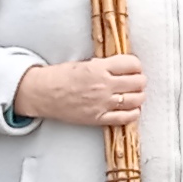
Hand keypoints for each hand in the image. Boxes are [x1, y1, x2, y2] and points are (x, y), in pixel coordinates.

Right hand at [15, 55, 147, 127]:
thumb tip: (121, 67)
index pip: (132, 64)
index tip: (135, 68)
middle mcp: (104, 85)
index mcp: (99, 68)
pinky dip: (133, 114)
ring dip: (139, 96)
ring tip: (136, 95)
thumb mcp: (84, 63)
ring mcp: (102, 103)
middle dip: (140, 81)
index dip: (136, 66)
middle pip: (137, 82)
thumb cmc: (59, 76)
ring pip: (135, 100)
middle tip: (137, 81)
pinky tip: (133, 110)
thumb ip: (104, 65)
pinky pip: (124, 118)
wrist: (42, 93)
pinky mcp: (98, 118)